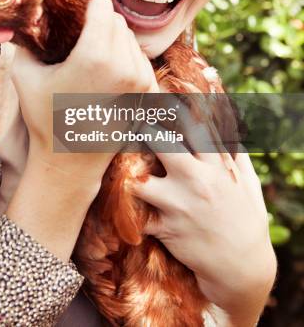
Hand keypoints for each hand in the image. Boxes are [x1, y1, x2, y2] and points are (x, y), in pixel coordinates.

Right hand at [11, 0, 159, 195]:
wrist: (71, 162)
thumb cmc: (44, 118)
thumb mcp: (24, 74)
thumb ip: (25, 39)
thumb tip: (24, 13)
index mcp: (95, 57)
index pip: (102, 5)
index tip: (77, 3)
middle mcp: (124, 65)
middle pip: (117, 19)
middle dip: (99, 17)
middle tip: (81, 25)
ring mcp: (141, 79)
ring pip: (130, 37)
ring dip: (113, 35)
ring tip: (92, 47)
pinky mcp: (148, 91)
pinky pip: (139, 56)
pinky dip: (125, 53)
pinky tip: (106, 66)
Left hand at [132, 114, 275, 323]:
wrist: (243, 267)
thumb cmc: (246, 218)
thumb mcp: (247, 181)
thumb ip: (234, 151)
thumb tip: (226, 123)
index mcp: (217, 165)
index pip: (194, 126)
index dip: (172, 108)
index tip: (155, 96)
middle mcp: (197, 181)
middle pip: (161, 144)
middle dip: (142, 130)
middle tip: (130, 124)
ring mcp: (180, 206)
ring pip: (140, 180)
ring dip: (128, 172)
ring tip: (117, 164)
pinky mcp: (166, 229)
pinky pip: (136, 215)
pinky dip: (125, 209)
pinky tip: (116, 200)